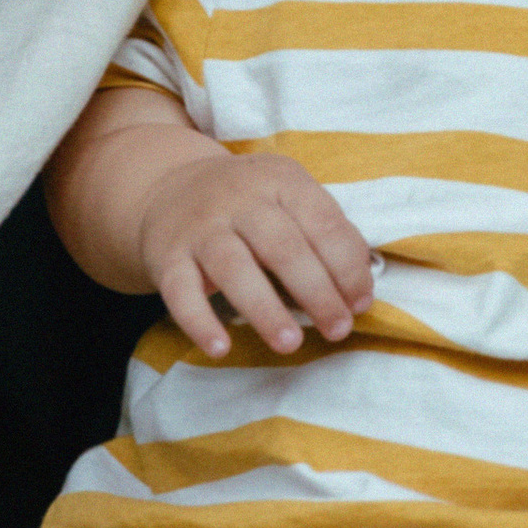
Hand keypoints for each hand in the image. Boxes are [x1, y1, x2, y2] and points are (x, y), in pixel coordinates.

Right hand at [136, 149, 375, 359]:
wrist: (168, 188)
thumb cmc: (248, 204)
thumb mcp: (288, 197)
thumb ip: (325, 234)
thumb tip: (360, 291)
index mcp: (280, 180)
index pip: (322, 222)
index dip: (347, 266)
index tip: (360, 304)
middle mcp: (238, 198)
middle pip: (282, 246)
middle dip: (316, 291)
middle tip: (338, 329)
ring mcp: (200, 227)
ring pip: (234, 268)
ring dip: (265, 308)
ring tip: (291, 343)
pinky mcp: (166, 256)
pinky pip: (180, 292)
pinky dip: (200, 322)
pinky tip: (221, 348)